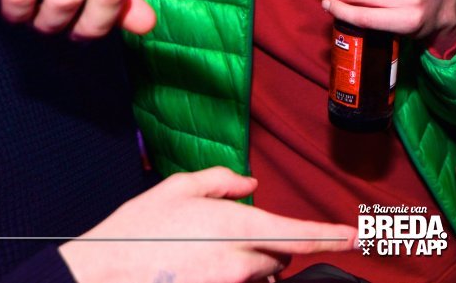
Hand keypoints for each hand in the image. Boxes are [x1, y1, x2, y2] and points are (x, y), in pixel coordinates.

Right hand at [60, 167, 355, 282]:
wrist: (99, 275)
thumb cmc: (137, 231)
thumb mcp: (178, 188)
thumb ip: (222, 182)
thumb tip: (250, 184)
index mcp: (237, 227)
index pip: (299, 234)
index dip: (331, 236)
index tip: (355, 236)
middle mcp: (240, 262)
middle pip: (277, 255)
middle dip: (266, 243)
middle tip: (224, 233)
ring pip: (257, 274)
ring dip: (246, 262)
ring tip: (201, 251)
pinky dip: (228, 275)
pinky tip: (196, 266)